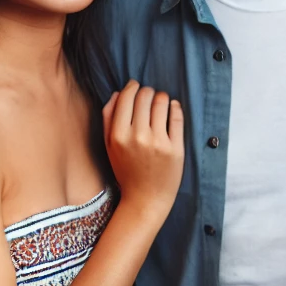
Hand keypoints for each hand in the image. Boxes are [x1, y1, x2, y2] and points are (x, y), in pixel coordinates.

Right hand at [103, 81, 184, 220]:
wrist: (146, 198)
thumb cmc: (126, 170)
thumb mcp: (109, 146)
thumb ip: (108, 119)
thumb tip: (118, 93)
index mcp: (118, 135)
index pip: (127, 96)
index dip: (133, 87)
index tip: (136, 87)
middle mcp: (138, 136)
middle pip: (145, 95)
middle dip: (148, 92)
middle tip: (149, 98)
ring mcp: (158, 141)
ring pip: (162, 101)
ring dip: (162, 98)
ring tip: (160, 104)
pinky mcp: (175, 147)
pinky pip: (177, 115)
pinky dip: (175, 107)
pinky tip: (172, 109)